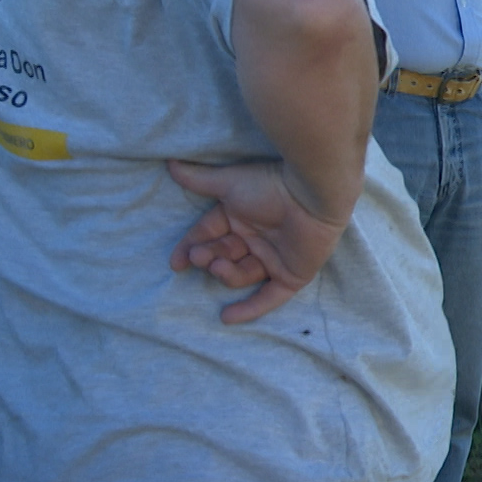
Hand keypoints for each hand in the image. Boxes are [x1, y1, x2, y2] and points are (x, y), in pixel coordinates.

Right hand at [167, 158, 353, 324]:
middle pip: (224, 255)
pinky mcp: (292, 275)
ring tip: (219, 266)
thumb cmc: (269, 185)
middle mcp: (257, 237)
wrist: (311, 194)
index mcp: (241, 216)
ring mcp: (275, 257)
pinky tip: (227, 317)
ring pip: (242, 274)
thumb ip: (199, 179)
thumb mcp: (228, 183)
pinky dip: (250, 308)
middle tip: (201, 258)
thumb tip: (171, 164)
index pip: (209, 234)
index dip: (191, 247)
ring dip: (226, 274)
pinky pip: (270, 297)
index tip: (176, 263)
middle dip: (209, 258)